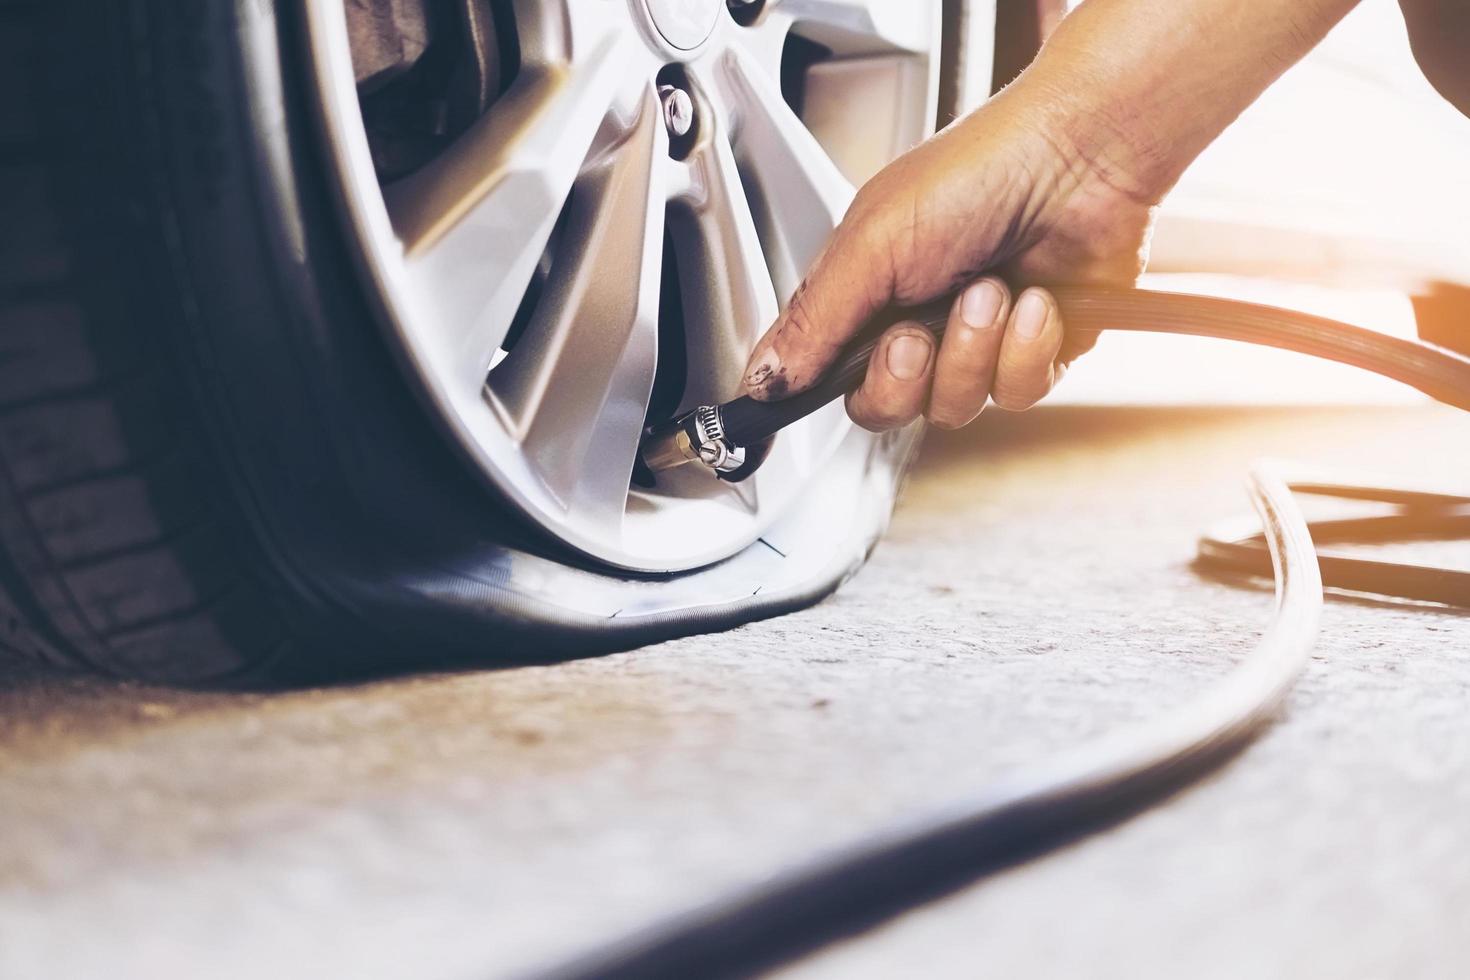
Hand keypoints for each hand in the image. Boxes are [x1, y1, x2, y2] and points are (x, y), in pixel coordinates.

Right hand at [741, 82, 1156, 429]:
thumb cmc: (979, 173)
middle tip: (918, 330)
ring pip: (955, 406)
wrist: (1082, 159)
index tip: (826, 380)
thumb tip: (762, 376)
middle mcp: (917, 322)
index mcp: (866, 293)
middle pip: (887, 406)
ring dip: (974, 350)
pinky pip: (1017, 394)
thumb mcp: (871, 243)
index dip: (824, 389)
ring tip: (991, 291)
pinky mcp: (1034, 353)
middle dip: (906, 374)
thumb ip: (814, 320)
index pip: (825, 374)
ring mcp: (976, 342)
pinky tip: (1035, 302)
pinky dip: (1027, 349)